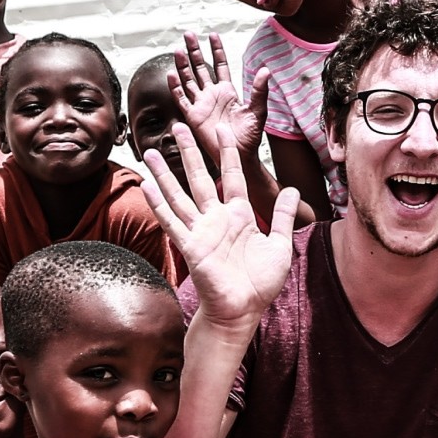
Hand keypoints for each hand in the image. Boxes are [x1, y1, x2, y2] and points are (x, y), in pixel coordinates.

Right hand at [141, 122, 298, 330]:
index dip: (227, 153)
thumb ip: (282, 216)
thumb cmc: (260, 283)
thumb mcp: (280, 245)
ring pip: (179, 195)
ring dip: (164, 173)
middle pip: (199, 178)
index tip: (223, 130)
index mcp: (239, 216)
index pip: (231, 176)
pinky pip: (171, 222)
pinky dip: (158, 204)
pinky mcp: (190, 246)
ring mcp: (201, 231)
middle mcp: (217, 219)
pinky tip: (146, 185)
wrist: (243, 311)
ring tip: (151, 151)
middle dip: (190, 152)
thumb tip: (291, 190)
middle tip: (180, 125)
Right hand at [172, 31, 270, 151]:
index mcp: (227, 92)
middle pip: (200, 68)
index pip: (220, 65)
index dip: (216, 50)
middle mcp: (212, 95)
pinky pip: (181, 99)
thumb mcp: (258, 111)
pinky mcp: (192, 116)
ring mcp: (201, 105)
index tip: (212, 35)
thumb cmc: (250, 137)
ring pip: (188, 80)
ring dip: (183, 65)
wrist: (239, 156)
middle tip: (189, 35)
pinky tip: (172, 74)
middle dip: (194, 51)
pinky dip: (176, 87)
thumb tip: (266, 70)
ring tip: (179, 50)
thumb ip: (260, 90)